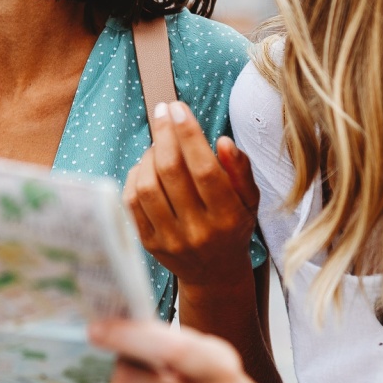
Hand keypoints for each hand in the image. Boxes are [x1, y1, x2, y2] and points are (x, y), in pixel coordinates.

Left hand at [124, 101, 259, 286]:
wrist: (214, 273)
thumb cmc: (234, 227)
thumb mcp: (250, 200)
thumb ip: (241, 170)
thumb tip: (223, 142)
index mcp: (228, 217)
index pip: (205, 169)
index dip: (189, 135)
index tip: (178, 109)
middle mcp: (198, 230)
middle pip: (172, 173)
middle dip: (165, 135)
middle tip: (163, 111)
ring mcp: (170, 238)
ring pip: (148, 185)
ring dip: (150, 154)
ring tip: (159, 142)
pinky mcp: (148, 243)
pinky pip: (132, 201)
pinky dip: (136, 174)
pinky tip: (147, 164)